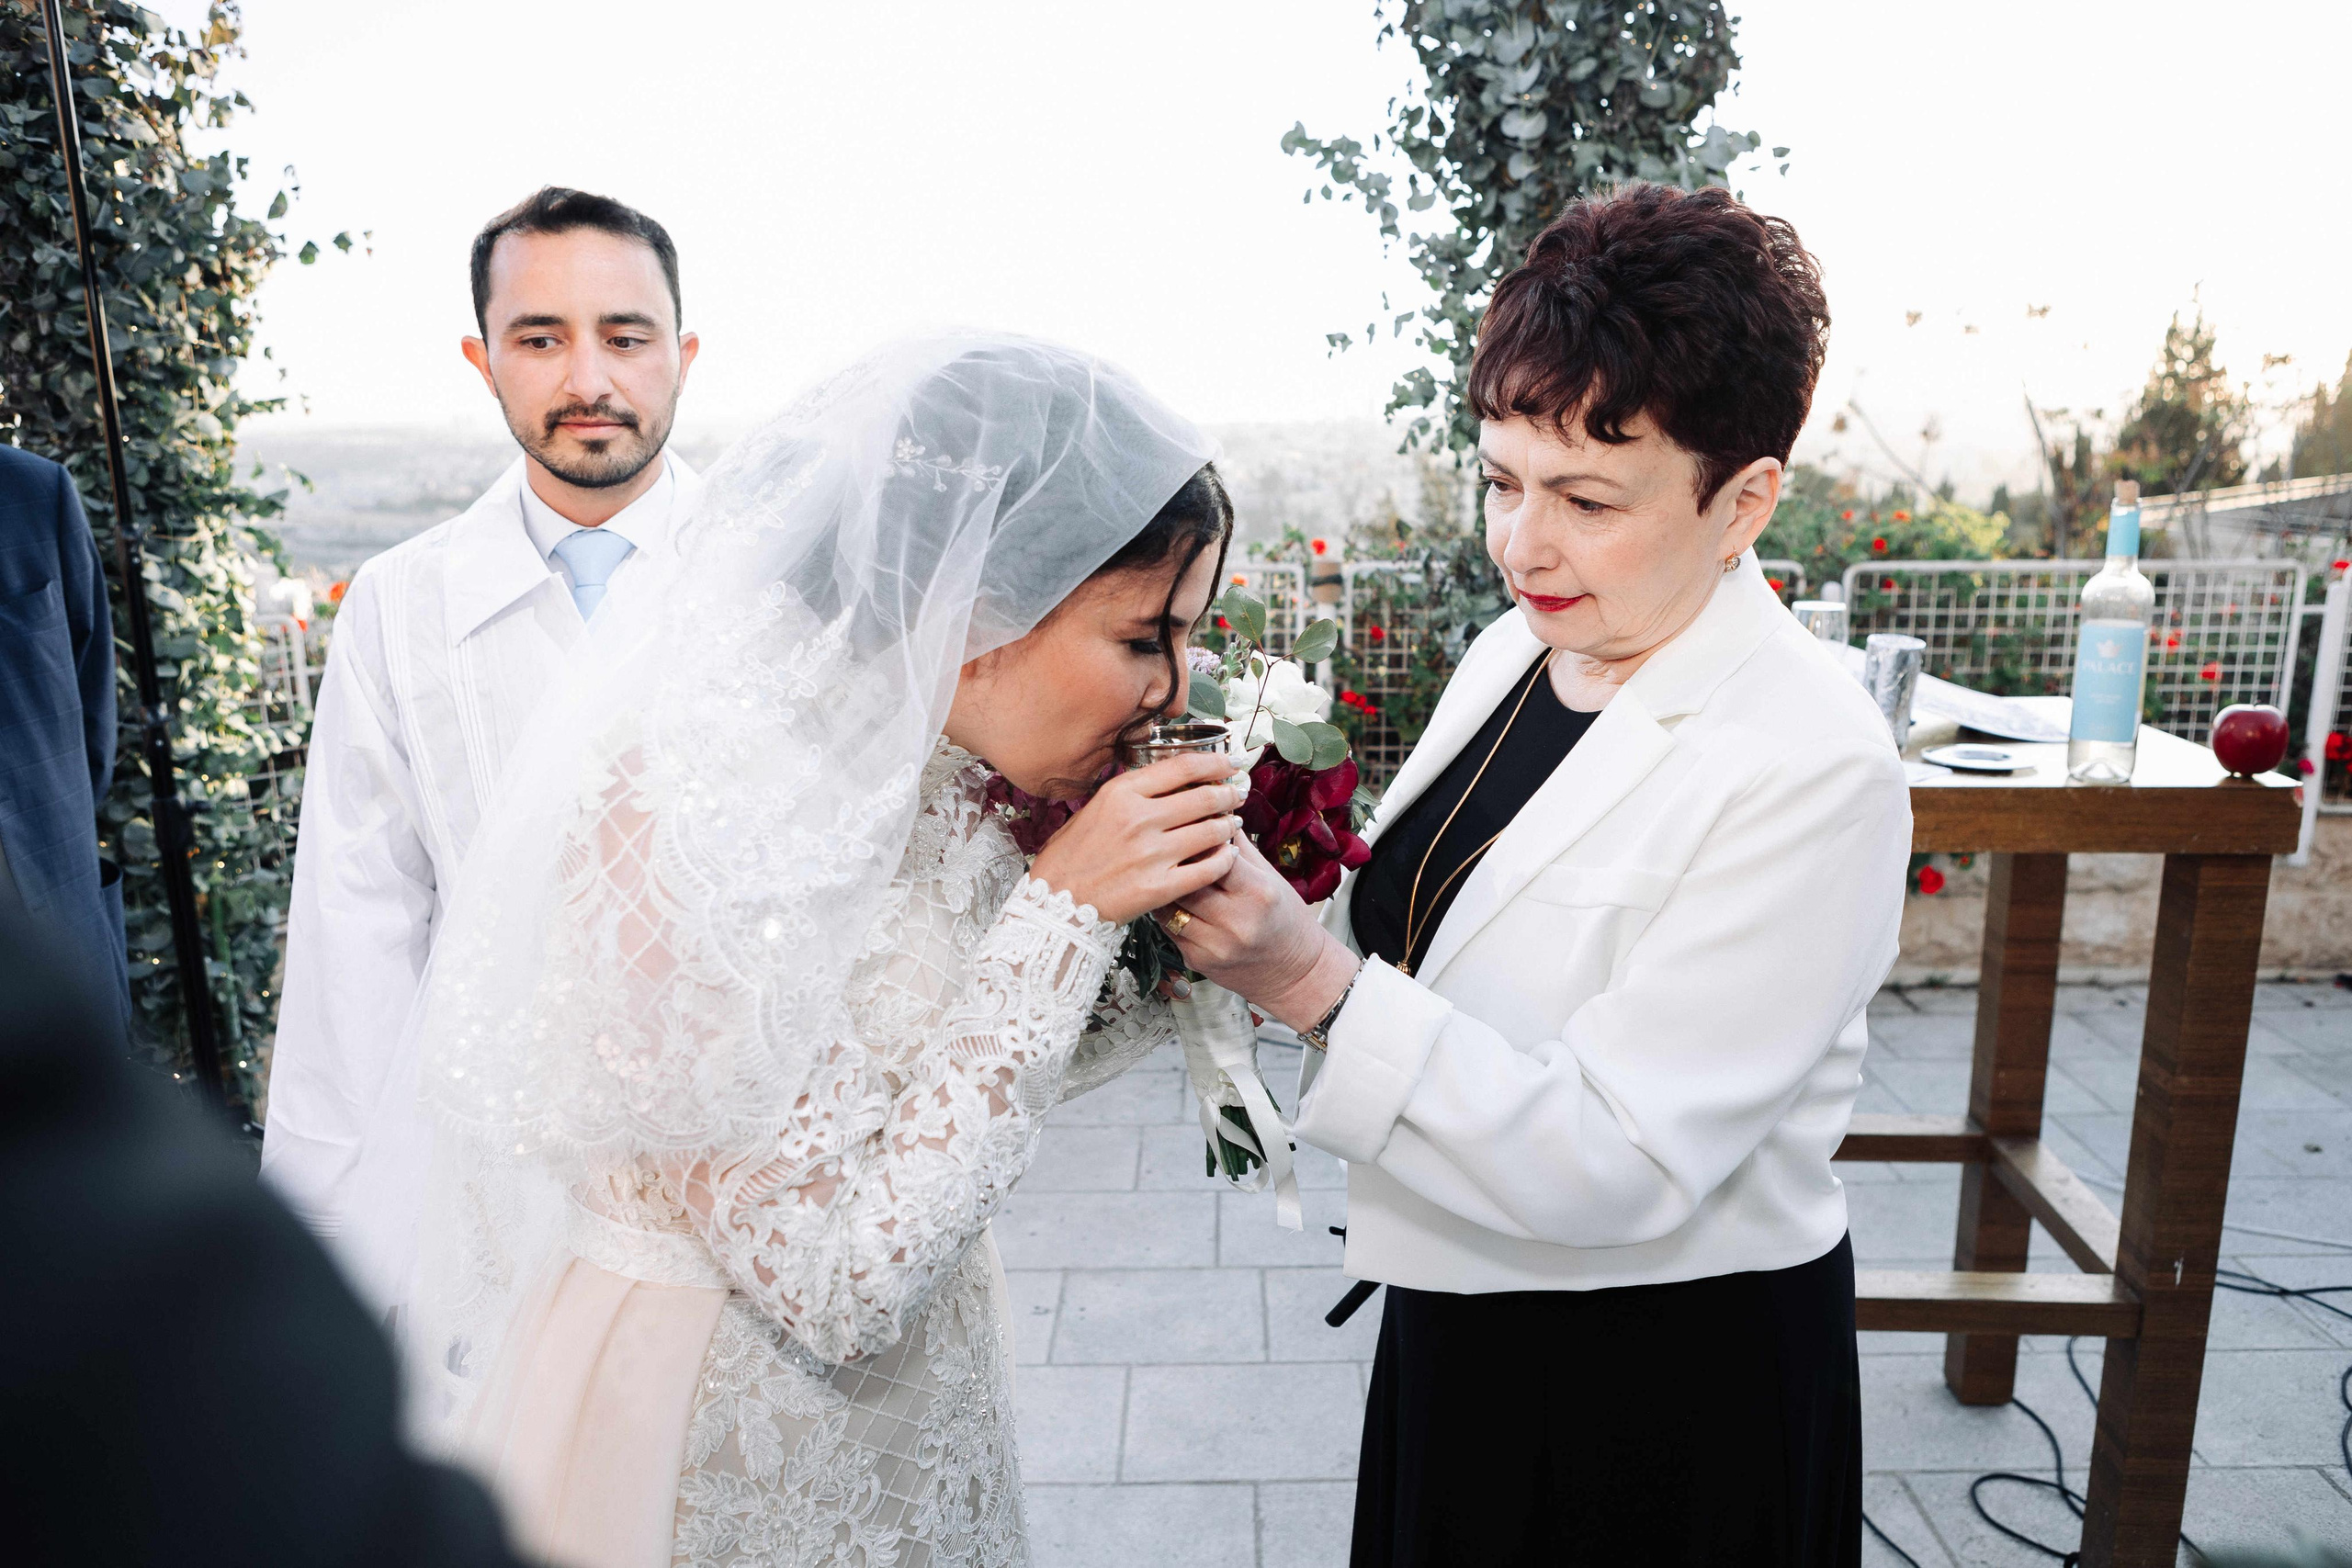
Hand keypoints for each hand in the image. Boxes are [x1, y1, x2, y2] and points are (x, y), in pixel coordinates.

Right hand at [1028, 752, 1242, 925]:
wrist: (1054, 905)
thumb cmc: (1069, 858)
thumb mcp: (1092, 810)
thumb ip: (1128, 795)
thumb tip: (1167, 781)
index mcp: (1120, 793)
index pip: (1182, 766)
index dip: (1214, 762)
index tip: (1229, 763)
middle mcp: (1138, 818)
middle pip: (1203, 796)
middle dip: (1228, 793)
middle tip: (1237, 793)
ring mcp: (1150, 853)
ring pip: (1210, 831)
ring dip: (1228, 825)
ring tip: (1233, 823)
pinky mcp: (1159, 887)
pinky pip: (1208, 869)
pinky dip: (1224, 859)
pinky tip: (1227, 856)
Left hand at [1166, 836, 1359, 1032]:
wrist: (1293, 972)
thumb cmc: (1284, 919)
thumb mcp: (1270, 877)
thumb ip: (1240, 847)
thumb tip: (1215, 811)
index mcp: (1258, 893)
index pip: (1216, 855)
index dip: (1200, 838)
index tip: (1191, 826)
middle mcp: (1236, 921)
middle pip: (1186, 879)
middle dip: (1176, 860)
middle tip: (1166, 844)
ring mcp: (1214, 945)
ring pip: (1170, 904)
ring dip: (1163, 885)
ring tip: (1161, 871)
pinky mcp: (1197, 960)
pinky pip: (1168, 927)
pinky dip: (1167, 909)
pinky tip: (1170, 898)